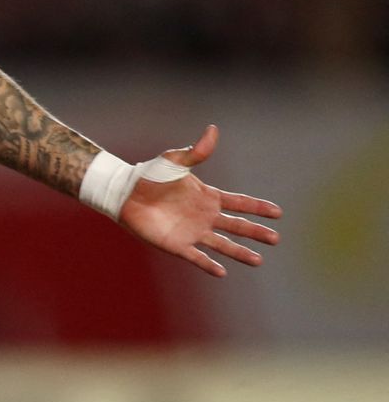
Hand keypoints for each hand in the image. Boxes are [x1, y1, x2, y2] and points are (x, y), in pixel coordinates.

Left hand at [118, 125, 281, 276]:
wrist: (124, 192)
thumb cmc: (149, 175)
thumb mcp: (175, 160)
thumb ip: (196, 150)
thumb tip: (213, 129)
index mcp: (207, 197)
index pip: (239, 203)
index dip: (257, 207)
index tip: (278, 213)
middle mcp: (204, 217)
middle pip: (236, 226)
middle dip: (256, 232)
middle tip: (275, 239)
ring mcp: (192, 232)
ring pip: (222, 244)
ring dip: (239, 252)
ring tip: (258, 261)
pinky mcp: (177, 245)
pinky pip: (196, 257)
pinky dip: (208, 264)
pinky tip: (222, 272)